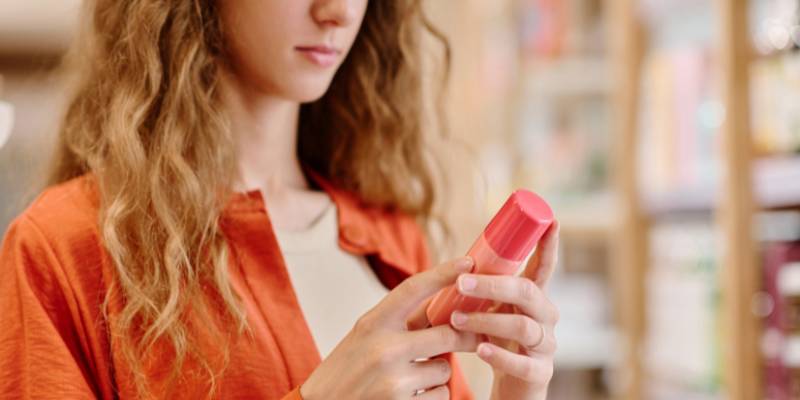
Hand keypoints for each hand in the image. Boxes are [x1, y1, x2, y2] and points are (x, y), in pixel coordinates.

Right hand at [300, 256, 480, 399]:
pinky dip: (432, 396)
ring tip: (412, 377)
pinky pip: (440, 395)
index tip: (468, 262)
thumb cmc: (346, 370)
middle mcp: (384, 349)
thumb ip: (398, 322)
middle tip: (476, 336)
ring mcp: (394, 381)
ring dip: (437, 373)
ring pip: (445, 369)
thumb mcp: (364, 337)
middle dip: (466, 337)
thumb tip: (443, 305)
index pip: (413, 289)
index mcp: (372, 324)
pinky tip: (410, 396)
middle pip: (448, 334)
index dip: (443, 273)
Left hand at [450, 221, 560, 399]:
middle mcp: (545, 316)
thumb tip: (445, 270)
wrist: (510, 387)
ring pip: (523, 326)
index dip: (547, 244)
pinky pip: (523, 362)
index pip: (543, 267)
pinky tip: (481, 350)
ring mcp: (545, 345)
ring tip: (458, 320)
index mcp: (532, 297)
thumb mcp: (488, 311)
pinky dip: (500, 355)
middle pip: (527, 292)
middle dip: (493, 284)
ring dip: (487, 320)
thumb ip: (477, 292)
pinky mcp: (539, 372)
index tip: (551, 220)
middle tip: (462, 282)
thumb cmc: (496, 341)